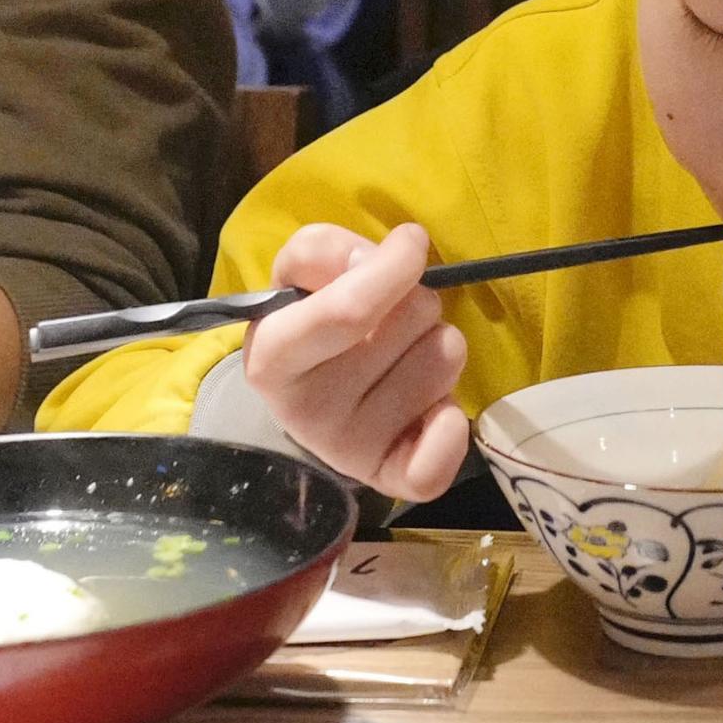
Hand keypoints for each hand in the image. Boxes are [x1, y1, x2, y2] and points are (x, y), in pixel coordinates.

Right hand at [242, 222, 471, 500]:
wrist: (311, 400)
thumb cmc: (313, 323)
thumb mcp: (299, 274)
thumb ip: (328, 250)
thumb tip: (388, 256)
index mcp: (272, 357)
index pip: (346, 312)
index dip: (392, 269)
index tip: (410, 244)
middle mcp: (306, 411)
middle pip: (414, 319)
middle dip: (413, 301)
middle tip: (387, 319)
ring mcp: (350, 449)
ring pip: (445, 357)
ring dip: (435, 343)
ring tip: (402, 357)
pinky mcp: (390, 479)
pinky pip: (442, 452)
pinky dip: (449, 423)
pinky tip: (430, 409)